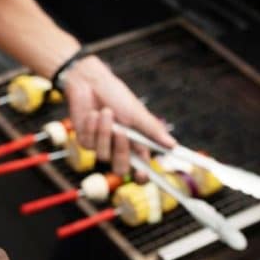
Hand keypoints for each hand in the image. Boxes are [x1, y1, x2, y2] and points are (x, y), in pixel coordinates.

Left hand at [62, 55, 176, 178]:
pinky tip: (93, 113)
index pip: (141, 168)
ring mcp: (101, 147)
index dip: (142, 177)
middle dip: (121, 151)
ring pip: (103, 156)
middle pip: (121, 169)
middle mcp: (119, 149)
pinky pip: (89, 144)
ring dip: (104, 131)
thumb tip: (173, 146)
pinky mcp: (85, 142)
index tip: (143, 176)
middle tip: (121, 131)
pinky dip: (92, 126)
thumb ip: (152, 130)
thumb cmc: (117, 96)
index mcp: (136, 144)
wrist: (91, 83)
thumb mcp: (137, 113)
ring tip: (105, 111)